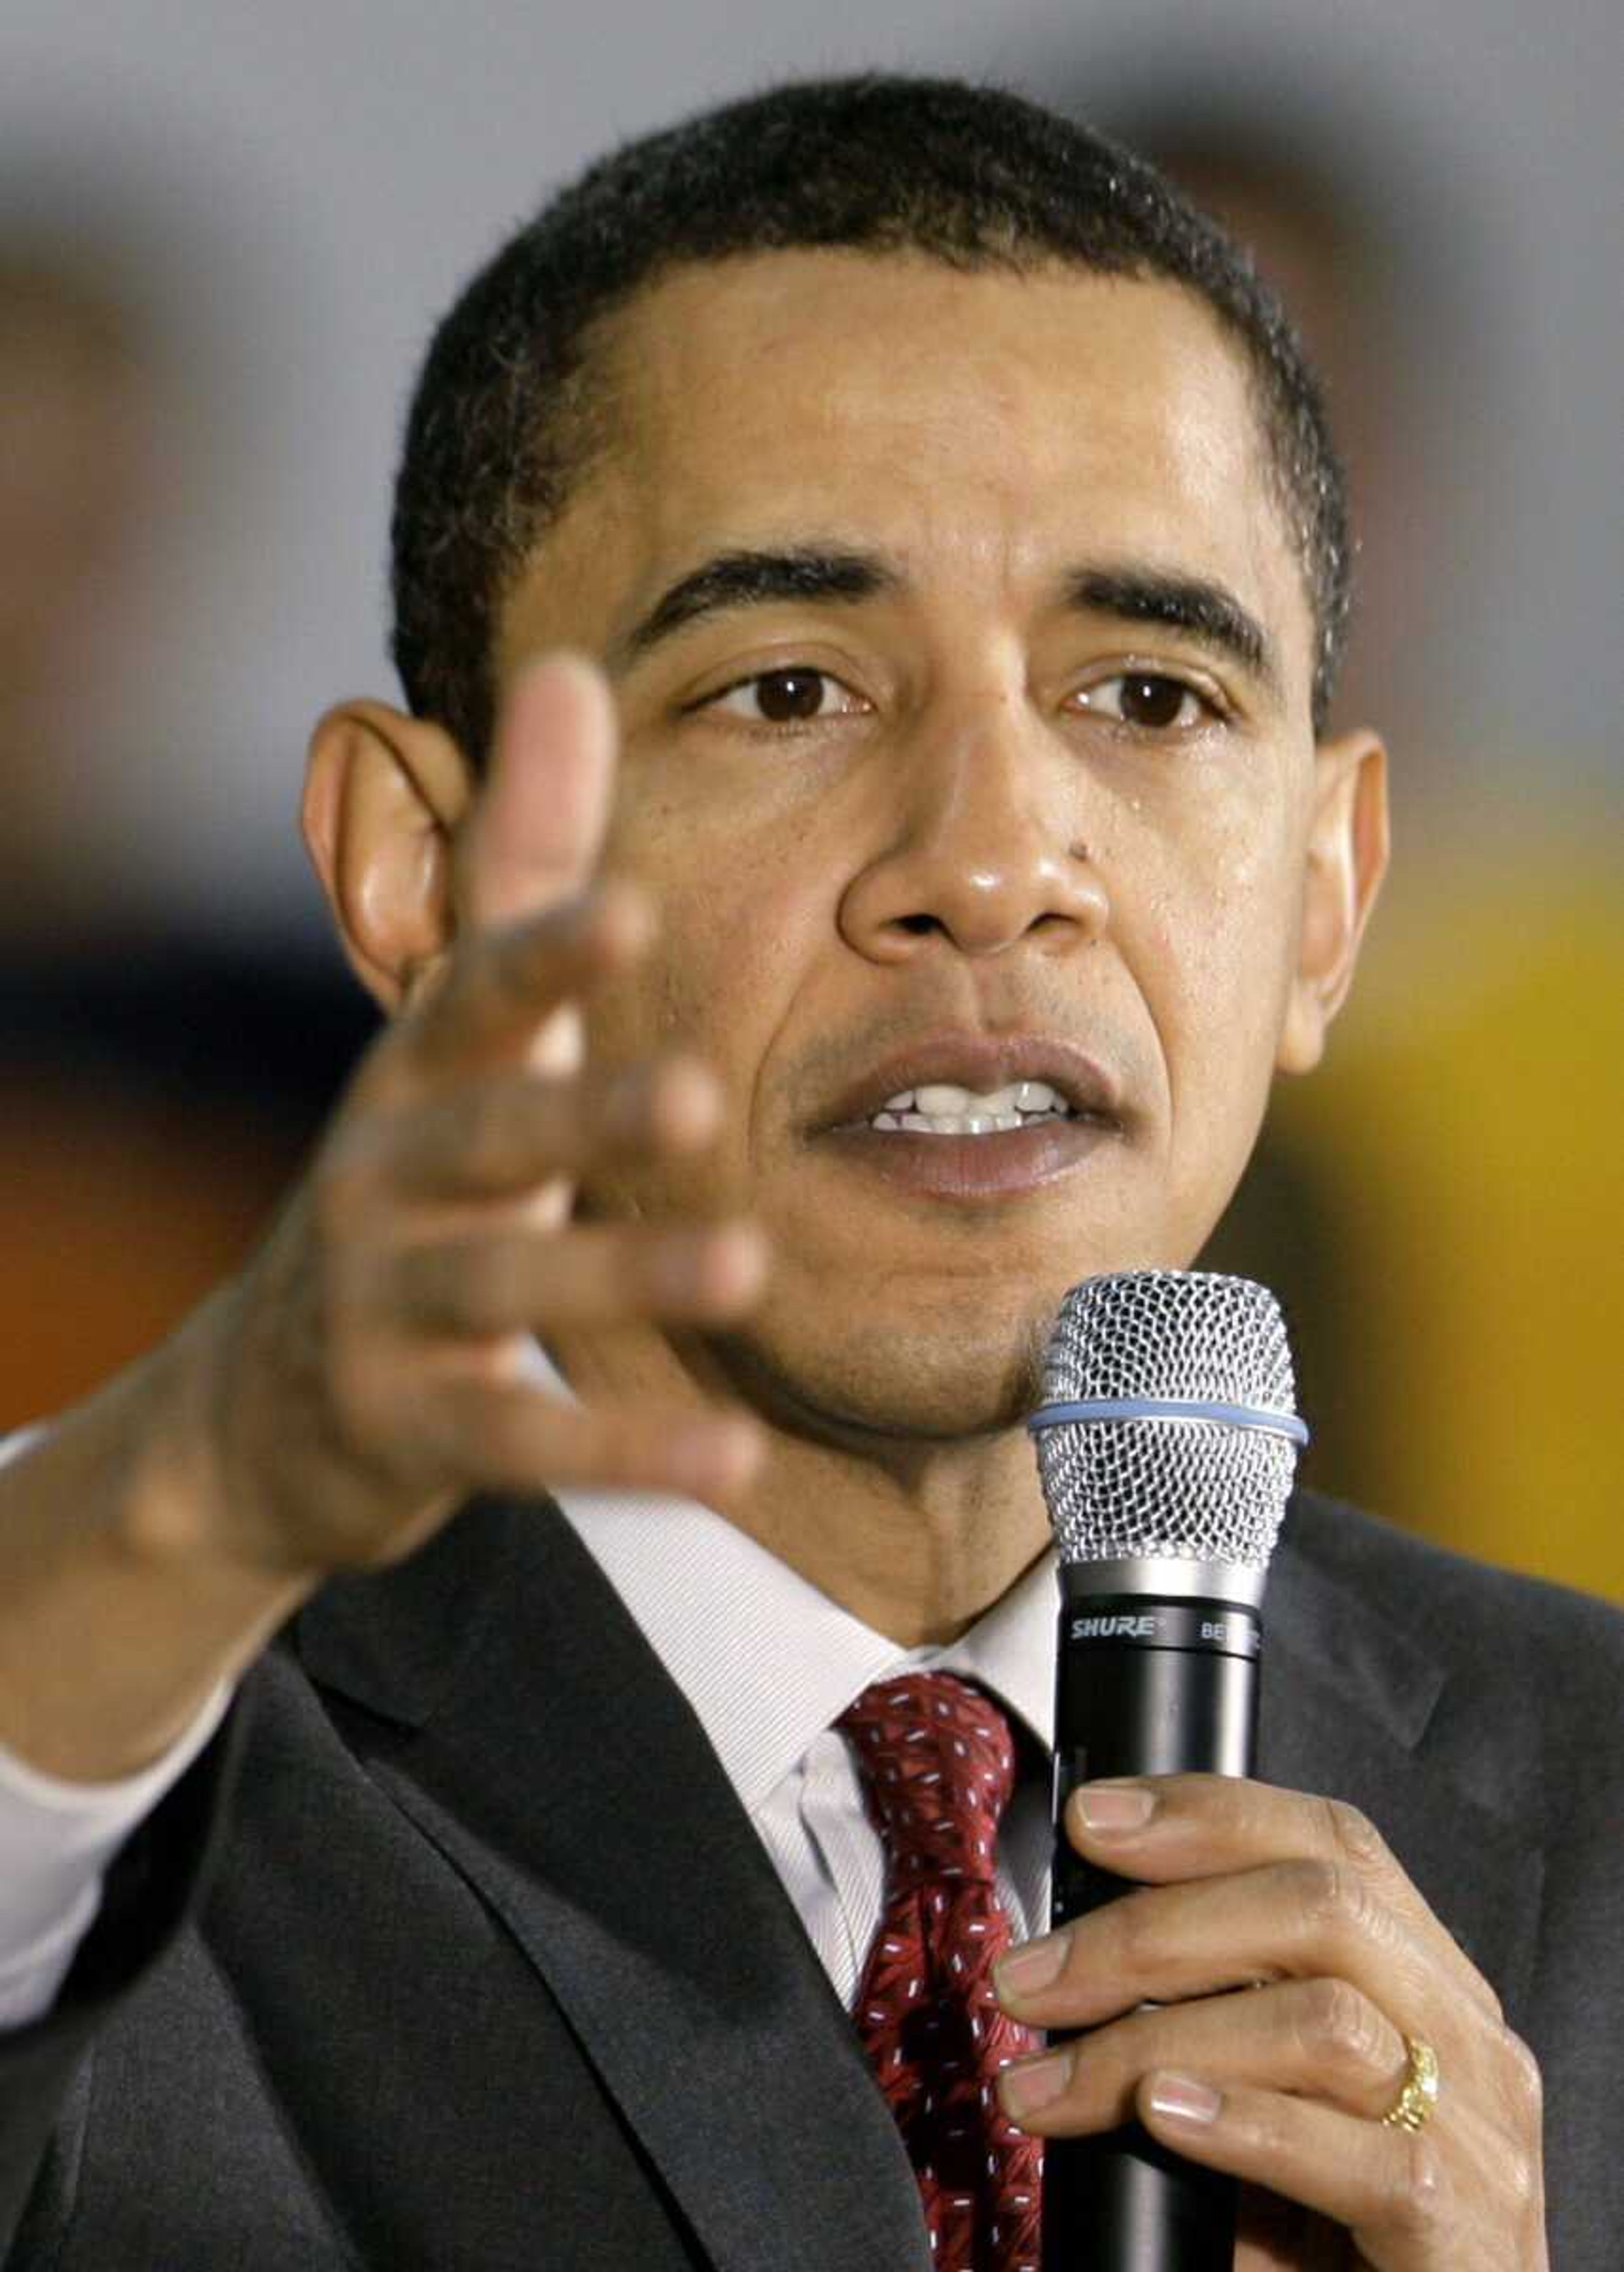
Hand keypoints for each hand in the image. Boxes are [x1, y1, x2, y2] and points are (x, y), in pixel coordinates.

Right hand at [174, 653, 768, 1576]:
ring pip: (507, 1284)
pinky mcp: (413, 1427)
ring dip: (621, 1276)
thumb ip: (524, 864)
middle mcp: (387, 1176)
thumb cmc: (419, 1179)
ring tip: (745, 1270)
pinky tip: (732, 1461)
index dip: (544, 954)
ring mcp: (388, 1305)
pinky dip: (622, 1451)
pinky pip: (523, 1439)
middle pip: (487, 1138)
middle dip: (581, 1117)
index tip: (627, 910)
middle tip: (696, 1099)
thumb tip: (564, 666)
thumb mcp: (467, 1026)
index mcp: (418, 1074)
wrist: (274, 1400)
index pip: (476, 999)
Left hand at [991, 1775, 1545, 2269]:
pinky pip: (1365, 2156)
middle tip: (1029, 1979)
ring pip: (1324, 2021)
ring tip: (1052, 2084)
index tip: (1089, 1821)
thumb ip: (1221, 2015)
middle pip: (1319, 1909)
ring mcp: (1482, 2137)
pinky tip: (1163, 2115)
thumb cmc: (1334, 2235)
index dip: (1209, 1814)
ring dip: (1161, 2037)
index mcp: (1427, 1984)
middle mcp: (1469, 2040)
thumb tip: (1077, 1953)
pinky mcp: (1466, 2235)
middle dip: (1149, 1929)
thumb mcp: (1278, 2095)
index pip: (1333, 1844)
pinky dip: (1248, 2124)